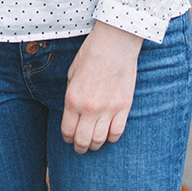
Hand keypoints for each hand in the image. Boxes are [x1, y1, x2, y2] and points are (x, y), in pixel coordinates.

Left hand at [61, 20, 142, 153]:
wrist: (115, 43)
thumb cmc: (91, 54)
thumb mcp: (72, 74)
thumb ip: (72, 96)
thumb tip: (73, 112)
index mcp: (73, 99)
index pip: (67, 131)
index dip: (67, 138)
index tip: (68, 138)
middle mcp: (90, 108)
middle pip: (83, 141)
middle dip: (79, 147)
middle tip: (80, 147)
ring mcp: (108, 109)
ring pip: (100, 140)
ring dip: (95, 145)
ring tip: (93, 143)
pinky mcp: (124, 107)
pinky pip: (117, 132)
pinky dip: (111, 138)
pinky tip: (108, 134)